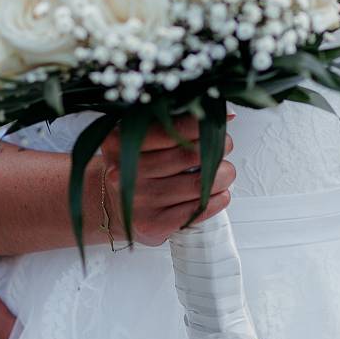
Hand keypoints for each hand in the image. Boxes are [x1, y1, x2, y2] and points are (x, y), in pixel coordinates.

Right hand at [100, 114, 235, 246]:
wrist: (114, 204)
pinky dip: (217, 200)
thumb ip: (174, 120)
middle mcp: (125, 172)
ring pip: (198, 184)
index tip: (214, 123)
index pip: (171, 128)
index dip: (201, 125)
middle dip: (218, 148)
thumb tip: (225, 113)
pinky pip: (196, 210)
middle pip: (189, 156)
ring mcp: (138, 201)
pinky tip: (220, 193)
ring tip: (225, 171)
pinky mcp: (152, 224)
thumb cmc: (136, 163)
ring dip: (223, 175)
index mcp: (119, 142)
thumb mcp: (142, 136)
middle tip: (225, 146)